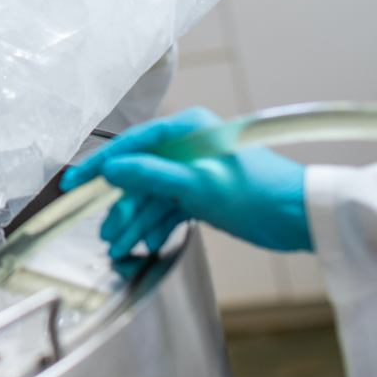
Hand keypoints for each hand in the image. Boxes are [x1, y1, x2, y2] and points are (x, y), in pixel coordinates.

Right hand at [60, 107, 310, 257]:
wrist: (302, 217)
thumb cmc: (259, 193)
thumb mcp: (198, 185)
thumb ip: (150, 176)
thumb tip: (112, 169)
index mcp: (188, 130)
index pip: (132, 144)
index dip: (100, 164)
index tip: (75, 181)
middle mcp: (188, 146)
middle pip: (139, 174)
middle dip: (121, 205)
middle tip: (103, 230)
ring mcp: (195, 170)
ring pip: (152, 195)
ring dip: (136, 220)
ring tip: (118, 245)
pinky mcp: (203, 192)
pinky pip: (169, 207)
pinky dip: (157, 225)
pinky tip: (145, 243)